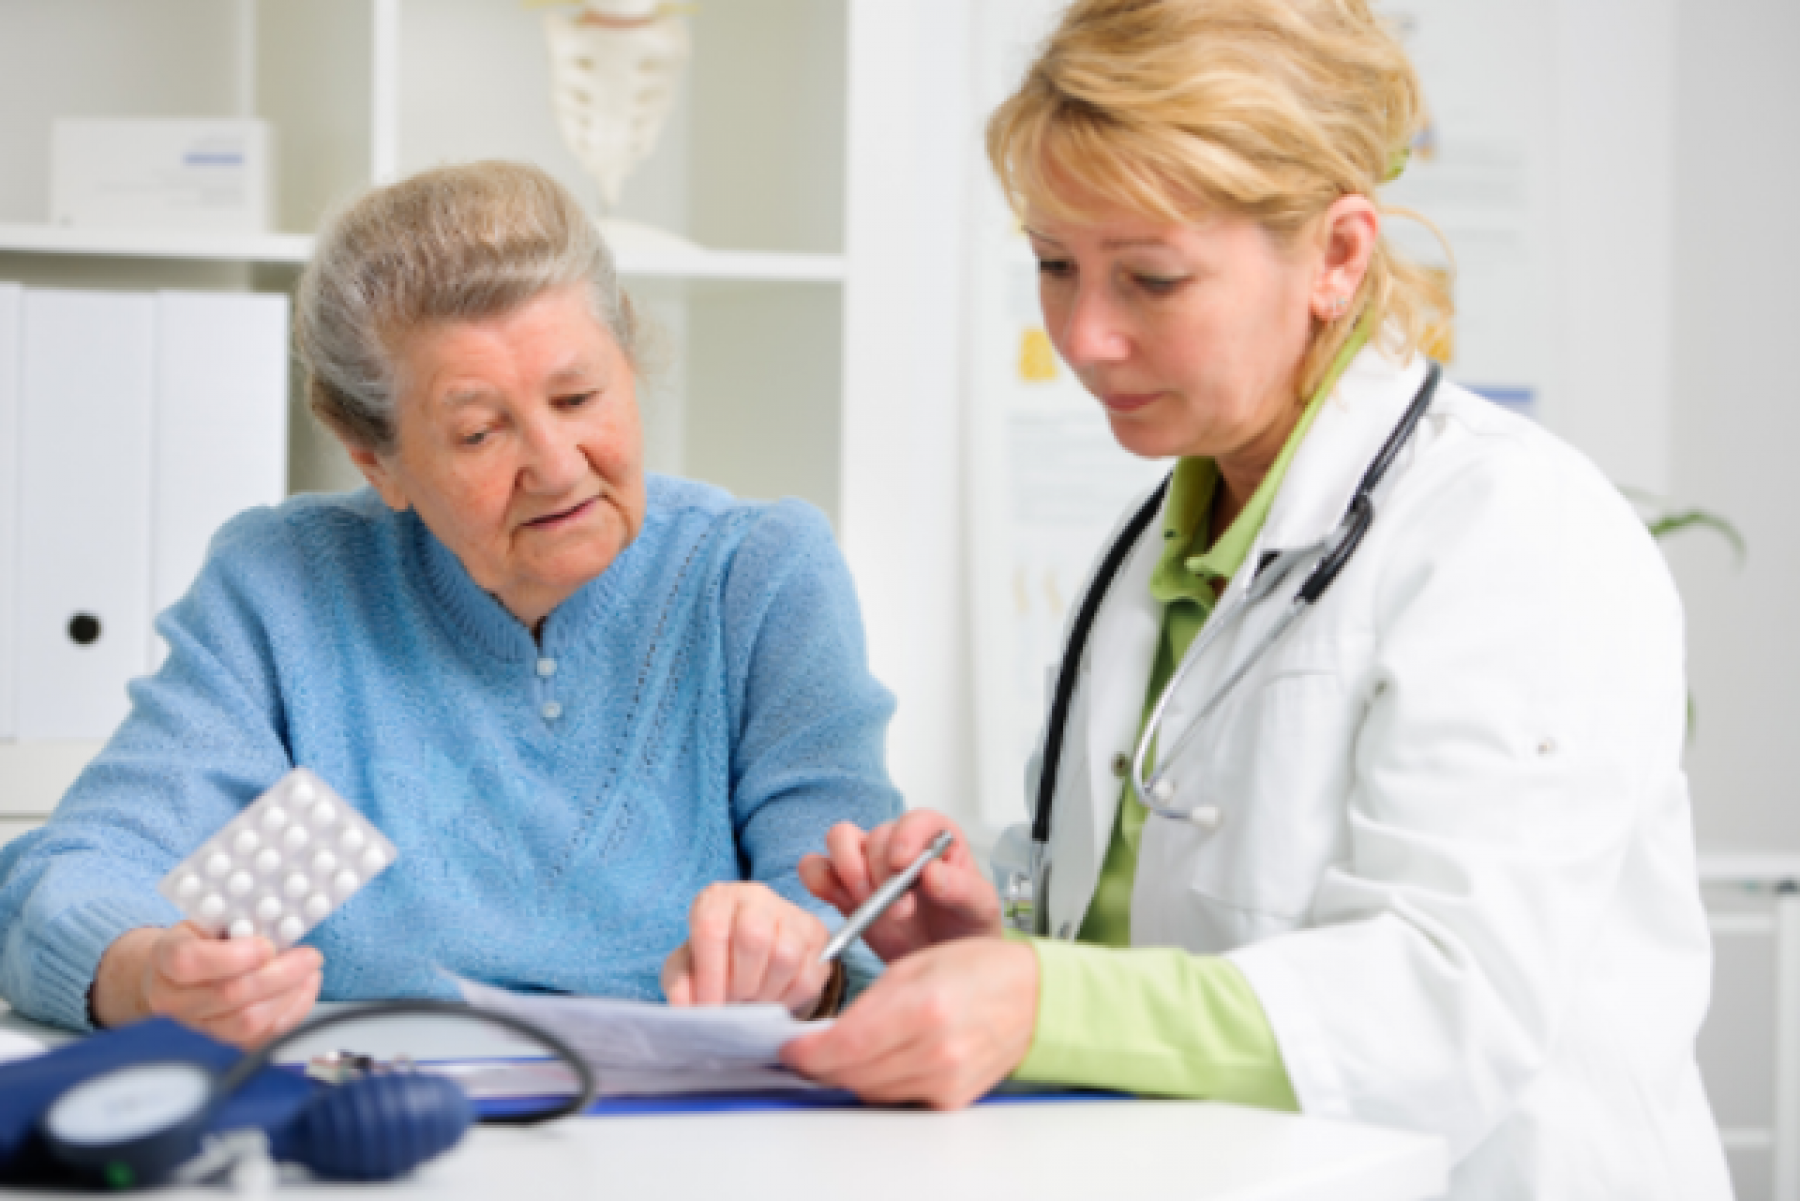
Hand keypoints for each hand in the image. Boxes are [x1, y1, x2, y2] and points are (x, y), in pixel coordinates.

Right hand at [91, 923, 322, 1047]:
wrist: (178, 975)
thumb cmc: (201, 940)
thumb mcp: (209, 918)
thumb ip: (237, 918)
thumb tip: (281, 920)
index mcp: (165, 958)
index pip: (189, 961)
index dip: (233, 956)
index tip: (268, 945)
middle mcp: (174, 999)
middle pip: (227, 995)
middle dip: (279, 974)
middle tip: (309, 956)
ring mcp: (195, 1027)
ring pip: (246, 1023)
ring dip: (289, 995)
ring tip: (309, 971)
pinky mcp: (221, 1043)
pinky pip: (261, 1038)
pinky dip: (291, 1012)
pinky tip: (304, 989)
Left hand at [662, 883, 833, 1016]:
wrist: (749, 954)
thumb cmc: (714, 959)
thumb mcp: (686, 969)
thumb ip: (680, 985)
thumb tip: (684, 1006)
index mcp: (717, 899)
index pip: (712, 929)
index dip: (709, 975)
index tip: (707, 1008)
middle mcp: (755, 897)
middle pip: (754, 939)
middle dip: (741, 984)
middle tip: (733, 1001)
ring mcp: (791, 912)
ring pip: (786, 956)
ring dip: (766, 992)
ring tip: (752, 1000)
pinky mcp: (817, 934)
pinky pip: (809, 974)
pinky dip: (789, 998)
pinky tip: (773, 998)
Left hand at [780, 937, 1038, 1108]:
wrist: (1033, 997)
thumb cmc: (978, 969)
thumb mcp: (914, 965)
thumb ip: (867, 1003)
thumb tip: (825, 1035)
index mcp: (923, 1007)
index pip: (845, 1046)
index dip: (807, 1052)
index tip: (789, 1046)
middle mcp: (936, 1050)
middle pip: (852, 1075)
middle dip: (821, 1064)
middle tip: (807, 1049)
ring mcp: (947, 1079)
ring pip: (871, 1092)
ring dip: (848, 1075)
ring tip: (843, 1051)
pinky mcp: (953, 1098)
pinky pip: (898, 1098)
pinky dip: (880, 1083)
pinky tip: (881, 1060)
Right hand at [798, 812, 1002, 962]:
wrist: (941, 962)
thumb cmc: (965, 929)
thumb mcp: (980, 910)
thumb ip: (962, 889)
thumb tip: (932, 873)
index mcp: (938, 839)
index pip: (916, 819)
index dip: (906, 836)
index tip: (904, 864)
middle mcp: (899, 844)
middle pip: (876, 836)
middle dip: (882, 874)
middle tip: (899, 911)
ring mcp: (868, 863)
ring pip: (839, 839)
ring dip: (848, 870)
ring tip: (868, 906)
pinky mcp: (844, 888)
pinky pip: (816, 868)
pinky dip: (820, 882)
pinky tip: (845, 906)